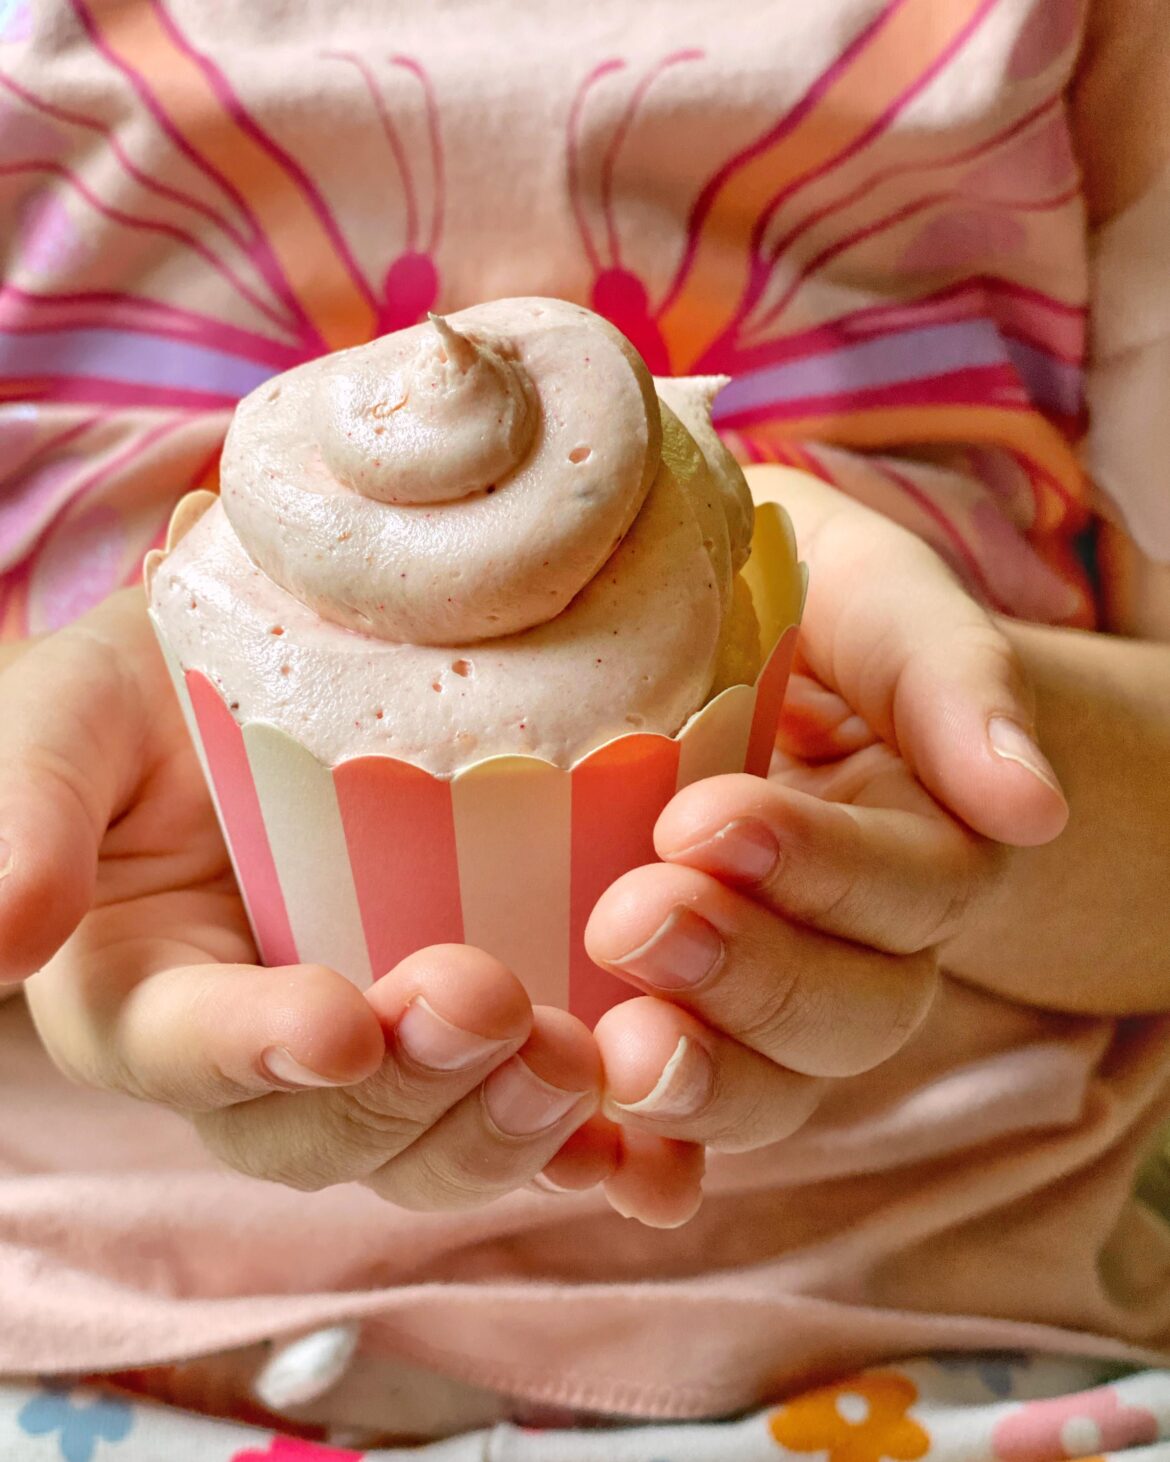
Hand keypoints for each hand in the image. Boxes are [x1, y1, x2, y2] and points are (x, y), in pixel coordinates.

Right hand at [0, 589, 609, 1208]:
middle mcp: (267, 1061)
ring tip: (578, 1061)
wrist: (293, 673)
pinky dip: (598, 1154)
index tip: (332, 1021)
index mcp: (151, 1000)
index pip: (186, 1051)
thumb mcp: (73, 723)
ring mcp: (383, 1059)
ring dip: (507, 1126)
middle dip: (408, 1090)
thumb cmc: (158, 697)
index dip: (254, 1053)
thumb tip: (0, 934)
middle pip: (328, 1133)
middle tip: (484, 1005)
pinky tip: (655, 1161)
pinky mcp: (482, 1041)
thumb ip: (26, 812)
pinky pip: (537, 1126)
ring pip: (436, 1148)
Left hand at [585, 469, 1069, 1222]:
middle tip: (635, 919)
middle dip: (753, 979)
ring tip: (615, 1046)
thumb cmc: (801, 605)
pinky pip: (687, 1132)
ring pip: (778, 1088)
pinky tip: (608, 1171)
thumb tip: (1031, 804)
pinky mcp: (683, 1026)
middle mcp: (862, 939)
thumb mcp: (871, 594)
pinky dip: (653, 1166)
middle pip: (854, 1012)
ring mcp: (772, 994)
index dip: (818, 869)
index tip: (706, 821)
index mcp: (921, 834)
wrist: (713, 642)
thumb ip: (949, 673)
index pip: (904, 883)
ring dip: (704, 1082)